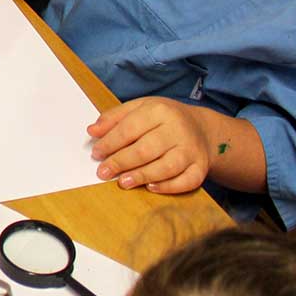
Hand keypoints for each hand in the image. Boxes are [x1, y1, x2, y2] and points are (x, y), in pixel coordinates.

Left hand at [87, 98, 213, 193]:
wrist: (203, 129)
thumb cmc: (165, 119)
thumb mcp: (140, 108)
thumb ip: (115, 118)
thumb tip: (92, 131)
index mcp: (160, 111)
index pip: (130, 128)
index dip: (110, 142)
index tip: (96, 153)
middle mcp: (178, 129)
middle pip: (146, 149)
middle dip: (121, 162)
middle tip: (103, 172)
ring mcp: (191, 150)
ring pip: (166, 167)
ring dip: (141, 176)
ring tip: (122, 182)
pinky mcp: (201, 167)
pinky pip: (186, 181)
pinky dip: (169, 187)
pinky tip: (151, 187)